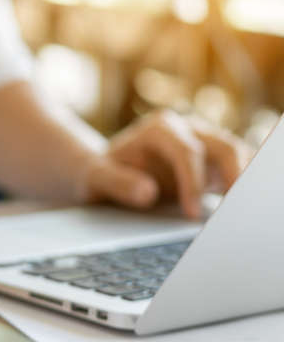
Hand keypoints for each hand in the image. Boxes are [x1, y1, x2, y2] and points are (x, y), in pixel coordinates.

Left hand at [80, 110, 252, 217]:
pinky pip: (238, 167)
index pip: (186, 151)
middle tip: (236, 209)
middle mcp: (186, 130)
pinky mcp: (212, 161)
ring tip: (243, 211)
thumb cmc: (99, 173)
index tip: (192, 212)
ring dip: (244, 180)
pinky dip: (244, 182)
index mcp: (158, 128)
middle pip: (223, 146)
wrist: (103, 170)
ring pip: (237, 154)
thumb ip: (117, 182)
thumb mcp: (96, 178)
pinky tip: (245, 205)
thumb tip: (148, 193)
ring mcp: (203, 143)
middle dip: (234, 175)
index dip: (192, 182)